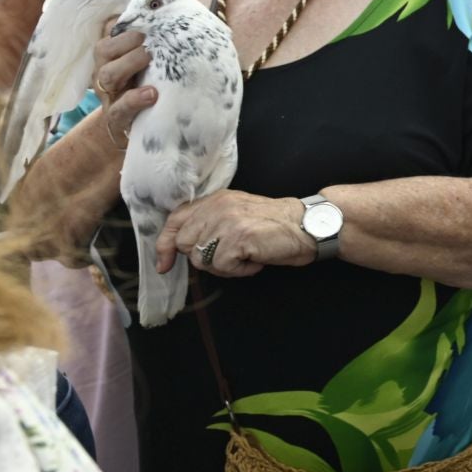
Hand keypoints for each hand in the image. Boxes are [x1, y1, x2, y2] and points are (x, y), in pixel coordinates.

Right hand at [91, 22, 156, 146]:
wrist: (139, 128)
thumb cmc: (148, 86)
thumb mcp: (152, 63)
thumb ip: (160, 43)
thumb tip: (186, 14)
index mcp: (113, 55)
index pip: (110, 32)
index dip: (125, 24)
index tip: (148, 20)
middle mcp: (105, 71)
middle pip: (103, 50)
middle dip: (126, 41)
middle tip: (149, 40)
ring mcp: (108, 95)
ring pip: (106, 75)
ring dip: (128, 63)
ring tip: (148, 58)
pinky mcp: (115, 119)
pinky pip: (117, 109)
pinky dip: (134, 100)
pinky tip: (152, 94)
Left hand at [159, 190, 314, 276]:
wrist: (306, 226)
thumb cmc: (275, 226)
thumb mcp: (238, 214)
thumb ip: (211, 222)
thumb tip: (182, 247)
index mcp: (215, 200)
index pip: (176, 220)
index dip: (165, 245)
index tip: (164, 265)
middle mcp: (217, 207)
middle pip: (185, 245)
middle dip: (204, 259)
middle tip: (231, 256)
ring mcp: (226, 221)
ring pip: (201, 260)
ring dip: (223, 267)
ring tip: (246, 257)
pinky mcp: (237, 238)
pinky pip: (222, 267)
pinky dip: (240, 271)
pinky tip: (255, 261)